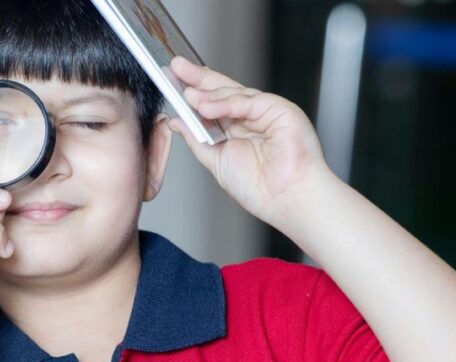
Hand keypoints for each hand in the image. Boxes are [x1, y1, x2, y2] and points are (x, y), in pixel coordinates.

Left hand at [168, 56, 334, 228]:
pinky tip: (207, 107)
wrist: (286, 200)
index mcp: (235, 128)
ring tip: (188, 96)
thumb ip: (196, 139)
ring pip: (233, 94)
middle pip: (221, 90)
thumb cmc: (258, 188)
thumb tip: (176, 122)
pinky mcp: (279, 109)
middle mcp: (250, 117)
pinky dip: (227, 103)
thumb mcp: (215, 160)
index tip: (169, 80)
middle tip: (175, 68)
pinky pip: (249, 101)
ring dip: (208, 94)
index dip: (191, 90)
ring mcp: (265, 111)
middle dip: (197, 79)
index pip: (211, 102)